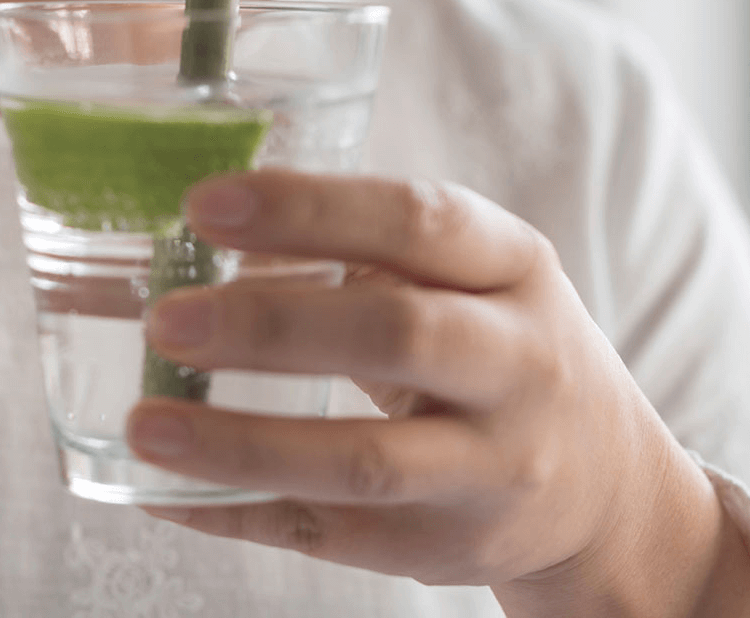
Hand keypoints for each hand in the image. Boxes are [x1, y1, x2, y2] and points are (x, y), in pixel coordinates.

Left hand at [126, 171, 749, 616]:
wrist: (604, 478)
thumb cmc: (501, 340)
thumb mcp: (470, 272)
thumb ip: (365, 247)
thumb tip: (209, 237)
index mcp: (512, 265)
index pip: (415, 221)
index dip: (308, 209)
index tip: (205, 204)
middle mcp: (517, 363)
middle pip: (395, 336)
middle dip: (271, 326)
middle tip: (167, 318)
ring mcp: (489, 467)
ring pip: (362, 461)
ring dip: (242, 444)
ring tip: (146, 424)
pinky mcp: (448, 546)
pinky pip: (333, 536)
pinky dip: (240, 514)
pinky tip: (165, 494)